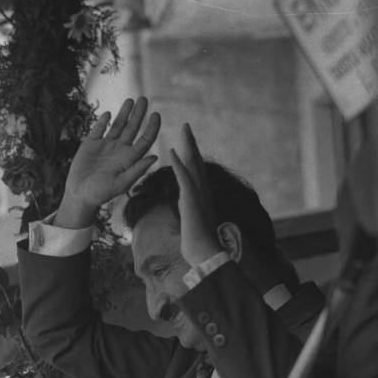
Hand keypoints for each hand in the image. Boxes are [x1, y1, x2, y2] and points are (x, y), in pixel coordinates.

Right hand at [56, 97, 160, 228]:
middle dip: (138, 113)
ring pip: (117, 125)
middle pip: (132, 128)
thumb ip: (137, 170)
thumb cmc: (101, 194)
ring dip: (124, 113)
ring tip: (130, 100)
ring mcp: (105, 145)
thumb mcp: (121, 184)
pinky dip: (103, 121)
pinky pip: (99, 129)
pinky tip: (108, 114)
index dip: (152, 127)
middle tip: (144, 99)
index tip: (156, 115)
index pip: (145, 140)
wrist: (79, 195)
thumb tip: (154, 157)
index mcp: (129, 158)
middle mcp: (120, 149)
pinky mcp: (91, 144)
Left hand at [168, 123, 221, 267]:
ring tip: (183, 129)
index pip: (196, 169)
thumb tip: (187, 205)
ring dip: (187, 145)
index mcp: (201, 194)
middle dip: (191, 142)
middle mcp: (202, 190)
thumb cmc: (197, 240)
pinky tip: (172, 151)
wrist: (204, 252)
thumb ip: (190, 208)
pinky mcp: (191, 200)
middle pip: (196, 161)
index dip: (191, 153)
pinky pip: (184, 178)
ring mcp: (198, 194)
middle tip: (186, 125)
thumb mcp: (192, 219)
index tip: (187, 140)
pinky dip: (178, 163)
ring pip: (192, 164)